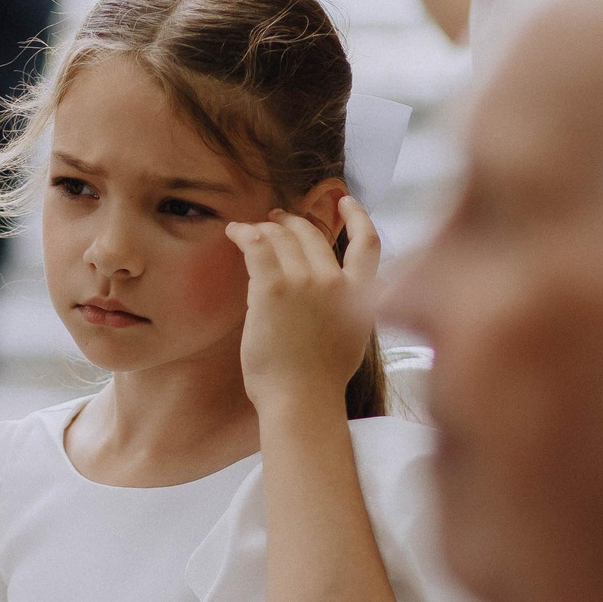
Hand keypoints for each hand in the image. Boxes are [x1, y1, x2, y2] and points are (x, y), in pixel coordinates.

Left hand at [230, 197, 381, 412]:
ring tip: (248, 228)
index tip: (345, 201)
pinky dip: (244, 234)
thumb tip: (343, 297)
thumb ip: (352, 311)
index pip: (368, 243)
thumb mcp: (352, 339)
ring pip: (282, 236)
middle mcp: (336, 281)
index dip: (358, 216)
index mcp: (360, 295)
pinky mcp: (273, 288)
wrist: (302, 400)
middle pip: (312, 235)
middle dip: (292, 222)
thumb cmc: (320, 382)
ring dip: (264, 227)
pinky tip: (234, 232)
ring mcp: (305, 282)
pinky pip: (256, 246)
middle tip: (275, 220)